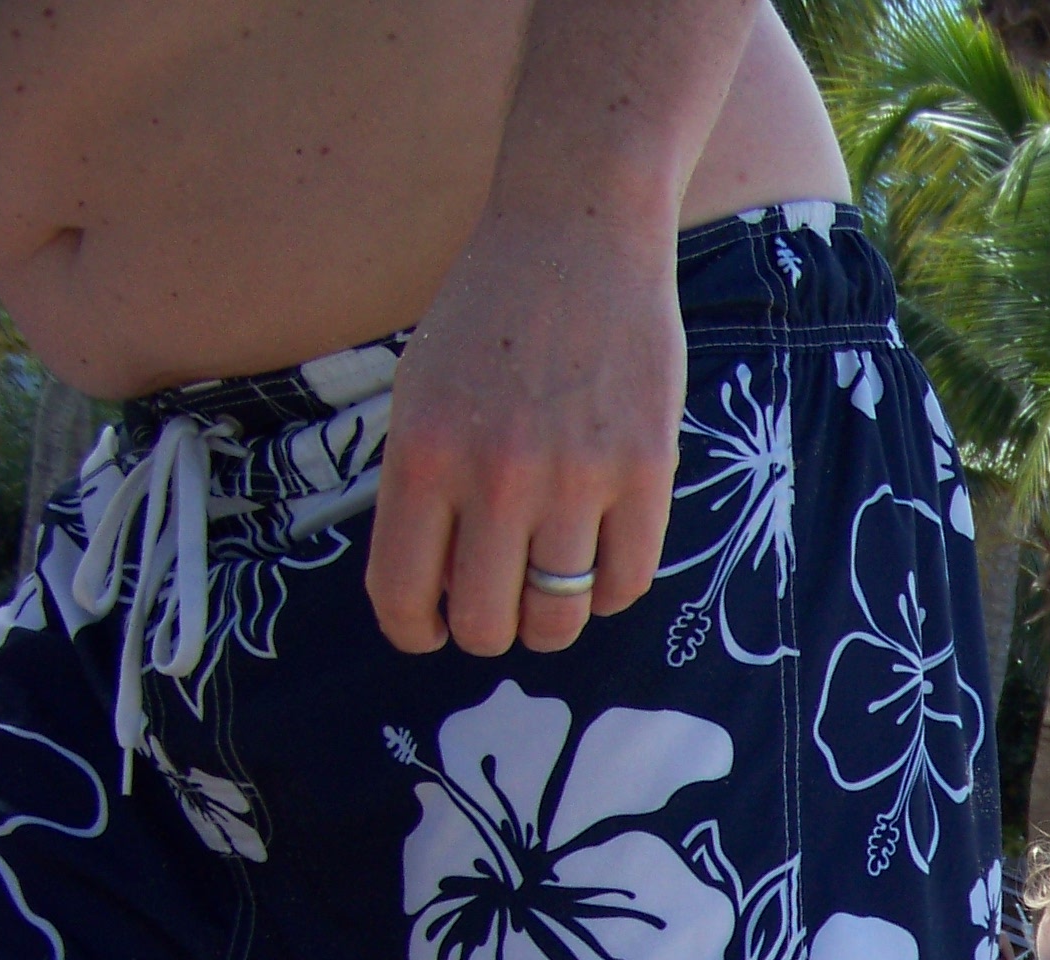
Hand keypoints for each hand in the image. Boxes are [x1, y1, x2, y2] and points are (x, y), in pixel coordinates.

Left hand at [366, 208, 684, 657]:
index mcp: (423, 455)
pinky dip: (610, 590)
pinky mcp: (645, 472)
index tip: (429, 630)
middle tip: (498, 608)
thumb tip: (435, 585)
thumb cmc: (490, 314)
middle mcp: (496, 478)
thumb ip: (422, 486)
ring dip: (551, 620)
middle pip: (488, 623)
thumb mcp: (420, 392)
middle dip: (488, 630)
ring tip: (552, 592)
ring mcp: (577, 478)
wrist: (577, 238)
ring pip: (561, 615)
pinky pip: (627, 581)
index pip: (404, 593)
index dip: (414, 630)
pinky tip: (599, 561)